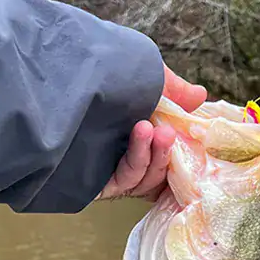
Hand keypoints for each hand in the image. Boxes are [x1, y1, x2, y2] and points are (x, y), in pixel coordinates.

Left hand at [96, 65, 207, 201]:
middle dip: (168, 152)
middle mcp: (120, 153)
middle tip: (170, 132)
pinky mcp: (95, 183)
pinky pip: (125, 181)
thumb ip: (172, 89)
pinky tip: (141, 134)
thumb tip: (201, 96)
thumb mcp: (142, 76)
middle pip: (157, 169)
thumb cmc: (100, 77)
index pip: (164, 152)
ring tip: (153, 130)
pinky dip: (138, 159)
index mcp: (131, 133)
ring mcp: (108, 169)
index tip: (193, 135)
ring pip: (144, 178)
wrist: (58, 81)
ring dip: (155, 156)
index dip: (182, 149)